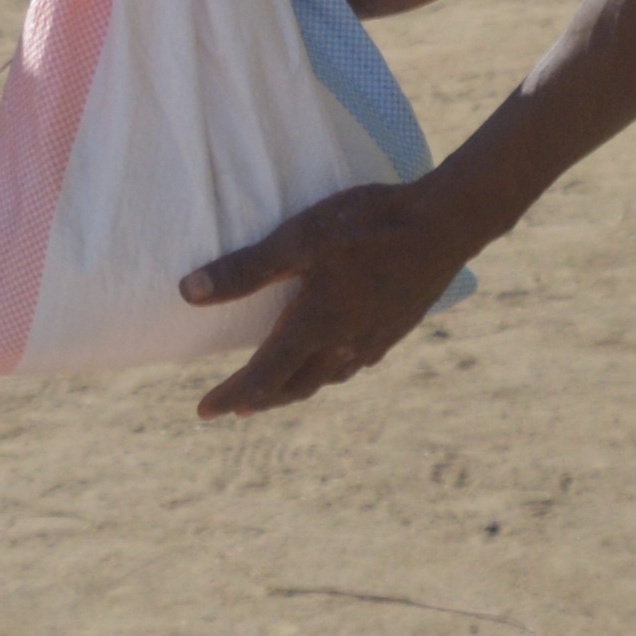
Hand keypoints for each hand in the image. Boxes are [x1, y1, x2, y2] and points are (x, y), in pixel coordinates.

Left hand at [182, 179, 476, 417]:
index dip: (231, 394)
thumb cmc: (369, 224)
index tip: (203, 412)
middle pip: (292, 386)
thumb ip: (246, 267)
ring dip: (291, 389)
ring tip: (271, 391)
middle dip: (257, 399)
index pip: (263, 375)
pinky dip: (324, 373)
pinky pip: (350, 366)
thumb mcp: (300, 237)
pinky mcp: (395, 328)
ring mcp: (374, 340)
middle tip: (230, 408)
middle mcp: (345, 345)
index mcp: (316, 327)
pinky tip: (329, 361)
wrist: (447, 223)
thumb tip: (188, 293)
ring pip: (324, 379)